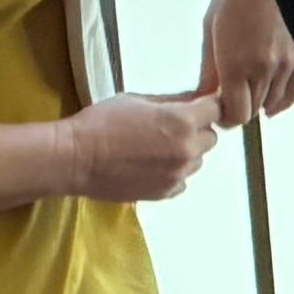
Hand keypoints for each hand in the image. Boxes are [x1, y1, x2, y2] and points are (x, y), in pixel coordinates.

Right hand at [66, 91, 221, 204]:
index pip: (217, 109)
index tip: (198, 106)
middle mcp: (187, 150)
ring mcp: (177, 175)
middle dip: (197, 130)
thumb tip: (192, 100)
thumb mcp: (138, 100)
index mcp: (183, 121)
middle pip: (211, 138)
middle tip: (172, 127)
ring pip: (197, 161)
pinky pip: (182, 181)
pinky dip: (173, 173)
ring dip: (186, 153)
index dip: (207, 106)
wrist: (76, 158)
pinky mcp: (164, 193)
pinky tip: (152, 166)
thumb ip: (171, 102)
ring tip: (158, 148)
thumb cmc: (102, 122)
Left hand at [197, 0, 293, 119]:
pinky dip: (281, 102)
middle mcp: (263, 69)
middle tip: (226, 100)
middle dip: (237, 109)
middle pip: (252, 111)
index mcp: (235, 63)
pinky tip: (271, 107)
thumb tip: (204, 96)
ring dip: (257, 103)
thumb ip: (208, 69)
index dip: (225, 118)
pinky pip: (293, 92)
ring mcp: (286, 64)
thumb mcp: (210, 27)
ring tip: (245, 93)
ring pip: (271, 103)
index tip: (216, 110)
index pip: (235, 114)